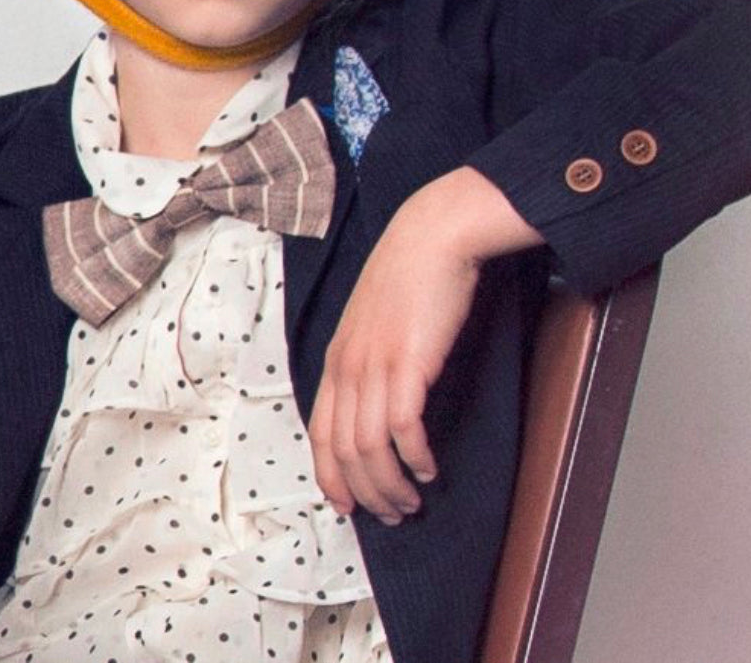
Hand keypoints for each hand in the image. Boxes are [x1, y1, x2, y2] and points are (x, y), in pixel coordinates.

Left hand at [307, 166, 541, 524]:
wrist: (431, 236)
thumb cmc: (410, 275)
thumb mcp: (374, 320)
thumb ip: (369, 357)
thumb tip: (377, 398)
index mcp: (337, 357)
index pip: (319, 433)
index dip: (330, 476)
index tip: (347, 505)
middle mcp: (348, 366)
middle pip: (342, 450)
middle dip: (363, 492)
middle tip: (389, 515)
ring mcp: (375, 364)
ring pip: (369, 447)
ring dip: (390, 484)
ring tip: (411, 501)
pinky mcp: (408, 363)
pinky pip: (402, 427)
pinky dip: (413, 457)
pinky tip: (427, 468)